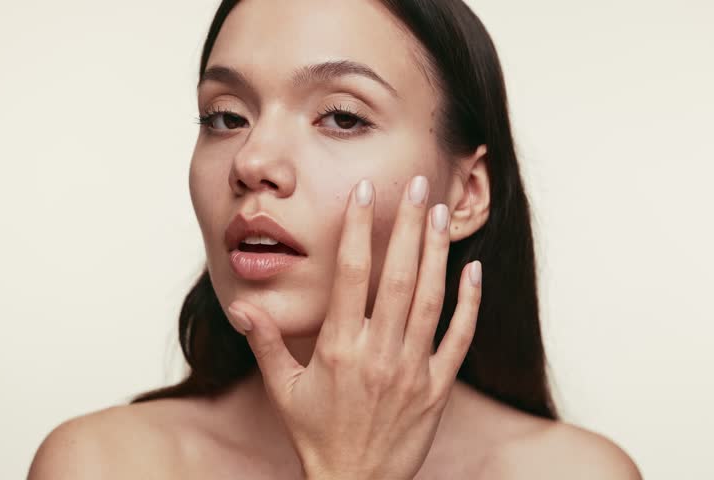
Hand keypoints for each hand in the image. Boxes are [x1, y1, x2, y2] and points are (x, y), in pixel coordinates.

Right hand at [226, 175, 482, 479]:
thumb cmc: (315, 435)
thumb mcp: (282, 390)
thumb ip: (264, 342)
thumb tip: (241, 306)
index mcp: (339, 348)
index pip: (350, 275)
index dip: (358, 229)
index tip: (365, 193)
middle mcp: (378, 353)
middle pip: (398, 277)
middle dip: (408, 226)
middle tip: (418, 185)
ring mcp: (412, 369)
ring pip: (430, 299)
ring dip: (437, 253)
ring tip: (441, 212)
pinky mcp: (437, 387)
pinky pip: (458, 338)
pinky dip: (468, 303)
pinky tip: (472, 270)